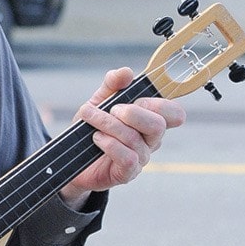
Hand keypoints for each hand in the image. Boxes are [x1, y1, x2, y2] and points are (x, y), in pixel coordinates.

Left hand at [60, 67, 185, 206]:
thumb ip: (112, 85)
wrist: (71, 157)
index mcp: (149, 120)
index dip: (161, 104)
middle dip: (132, 113)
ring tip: (91, 121)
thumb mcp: (99, 101)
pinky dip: (110, 144)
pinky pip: (128, 158)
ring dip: (109, 125)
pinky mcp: (127, 173)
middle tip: (112, 109)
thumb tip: (127, 72)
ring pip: (134, 139)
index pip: (174, 113)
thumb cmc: (91, 128)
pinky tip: (96, 138)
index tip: (136, 98)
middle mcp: (150, 140)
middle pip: (158, 125)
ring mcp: (141, 158)